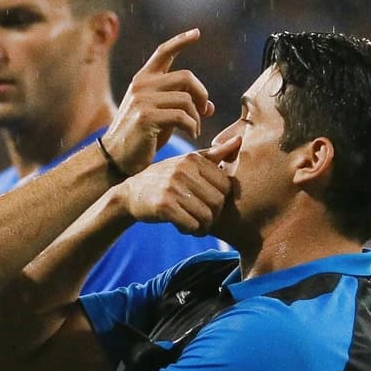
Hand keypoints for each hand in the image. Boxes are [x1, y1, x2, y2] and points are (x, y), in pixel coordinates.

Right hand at [101, 29, 214, 175]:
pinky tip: (192, 134)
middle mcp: (141, 86)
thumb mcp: (160, 116)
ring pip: (186, 99)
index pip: (163, 52)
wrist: (115, 158)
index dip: (181, 41)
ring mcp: (142, 101)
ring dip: (197, 116)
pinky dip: (192, 126)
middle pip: (186, 77)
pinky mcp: (146, 118)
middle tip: (205, 111)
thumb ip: (180, 105)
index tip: (197, 33)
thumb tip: (208, 106)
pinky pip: (182, 116)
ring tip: (194, 129)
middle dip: (202, 94)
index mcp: (142, 80)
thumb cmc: (140, 137)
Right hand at [122, 135, 240, 234]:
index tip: (208, 205)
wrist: (130, 193)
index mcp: (193, 159)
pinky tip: (182, 227)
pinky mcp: (164, 205)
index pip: (226, 186)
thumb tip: (240, 139)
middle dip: (213, 216)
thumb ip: (214, 155)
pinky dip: (190, 230)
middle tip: (202, 220)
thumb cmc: (164, 180)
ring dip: (202, 226)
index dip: (221, 200)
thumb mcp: (187, 163)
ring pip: (206, 216)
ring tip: (194, 225)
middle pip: (218, 202)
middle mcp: (183, 170)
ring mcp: (172, 188)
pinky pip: (191, 225)